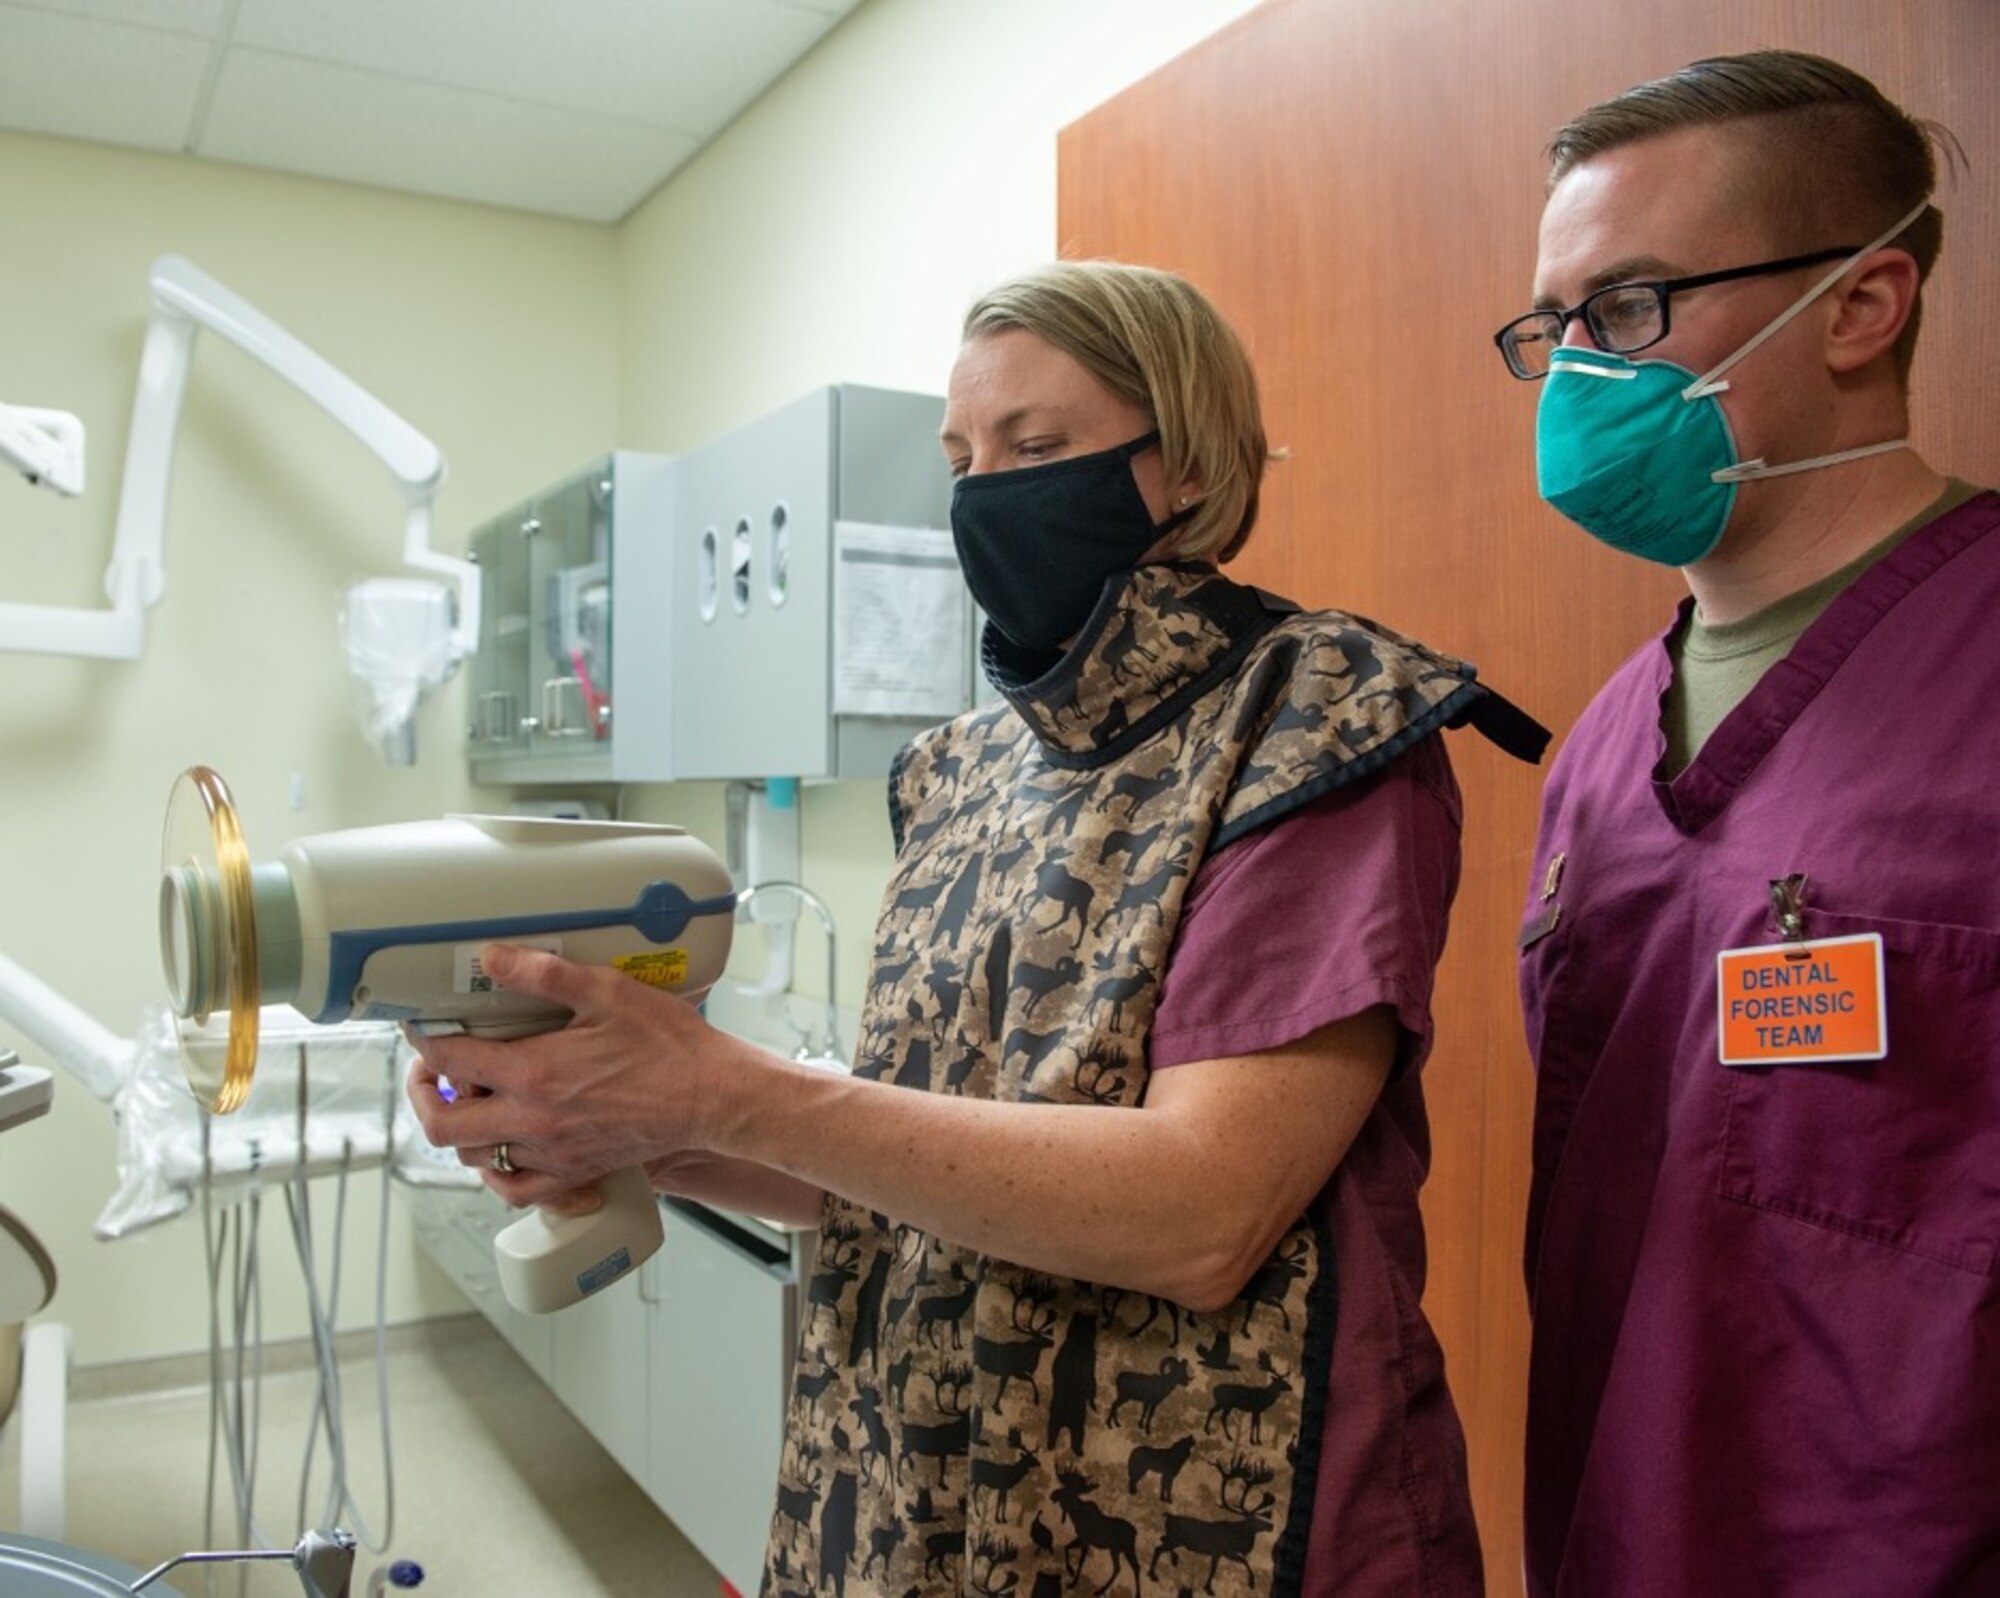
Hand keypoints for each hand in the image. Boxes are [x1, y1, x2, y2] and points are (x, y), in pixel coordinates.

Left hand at [404, 942, 741, 1207]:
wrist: (713, 1097)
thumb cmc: (669, 1046)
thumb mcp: (608, 992)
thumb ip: (544, 974)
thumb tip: (492, 957)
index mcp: (533, 1074)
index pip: (450, 1061)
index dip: (425, 1042)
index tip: (424, 1030)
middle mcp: (533, 1122)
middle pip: (442, 1123)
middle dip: (422, 1095)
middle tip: (429, 1072)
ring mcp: (552, 1154)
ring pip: (474, 1158)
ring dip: (460, 1129)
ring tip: (469, 1102)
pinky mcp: (575, 1174)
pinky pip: (515, 1190)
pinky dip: (496, 1175)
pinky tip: (502, 1153)